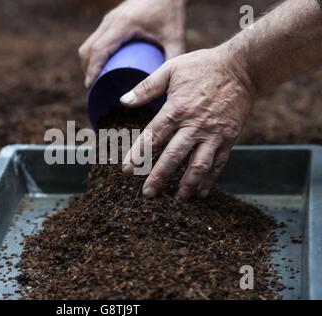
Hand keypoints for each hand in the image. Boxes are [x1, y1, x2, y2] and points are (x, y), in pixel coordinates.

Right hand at [79, 0, 186, 87]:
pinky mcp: (111, 20)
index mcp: (123, 25)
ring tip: (96, 80)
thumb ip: (173, 60)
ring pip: (89, 44)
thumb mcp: (174, 37)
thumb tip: (170, 86)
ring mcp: (109, 19)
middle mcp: (111, 21)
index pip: (99, 50)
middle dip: (87, 70)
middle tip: (94, 89)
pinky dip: (93, 54)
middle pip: (88, 49)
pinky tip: (100, 66)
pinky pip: (95, 39)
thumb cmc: (171, 11)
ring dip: (88, 63)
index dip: (92, 70)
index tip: (90, 86)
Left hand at [120, 45, 256, 200]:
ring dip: (187, 184)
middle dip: (159, 177)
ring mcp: (213, 133)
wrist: (243, 67)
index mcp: (176, 109)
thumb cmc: (203, 66)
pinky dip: (210, 179)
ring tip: (177, 199)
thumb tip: (123, 101)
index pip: (153, 137)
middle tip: (147, 193)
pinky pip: (219, 163)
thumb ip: (146, 87)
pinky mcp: (229, 138)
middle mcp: (194, 125)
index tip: (127, 170)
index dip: (138, 155)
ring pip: (199, 165)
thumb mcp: (171, 69)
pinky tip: (201, 192)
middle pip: (173, 156)